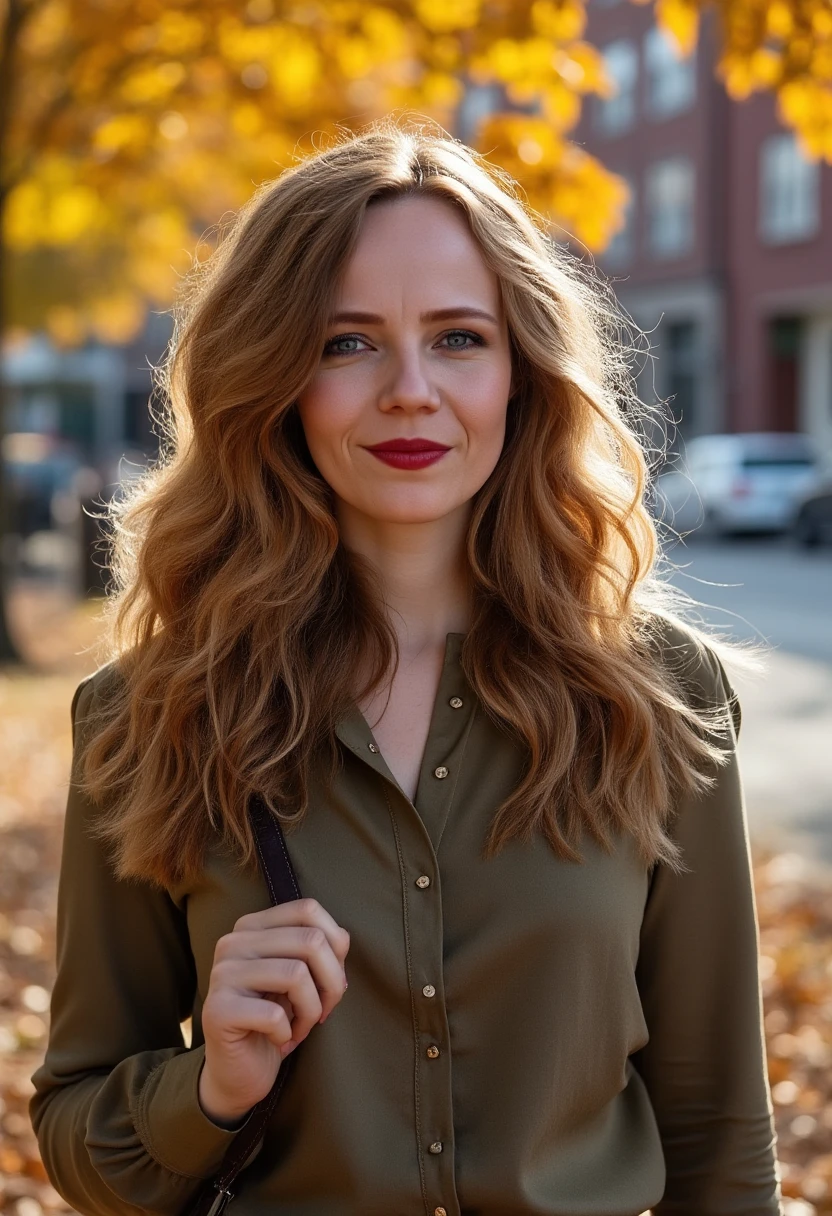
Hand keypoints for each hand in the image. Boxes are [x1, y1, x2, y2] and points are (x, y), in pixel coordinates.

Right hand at [198, 897, 349, 1125]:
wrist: (238, 1071)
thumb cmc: (274, 1018)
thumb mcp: (300, 977)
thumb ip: (317, 949)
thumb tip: (342, 940)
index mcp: (252, 926)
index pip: (308, 909)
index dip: (335, 944)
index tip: (332, 979)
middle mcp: (233, 942)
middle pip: (310, 941)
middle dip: (331, 983)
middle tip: (325, 1011)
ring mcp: (222, 974)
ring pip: (297, 975)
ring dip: (312, 1011)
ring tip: (302, 1027)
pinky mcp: (217, 1010)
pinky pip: (274, 1015)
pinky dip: (288, 1033)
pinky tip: (280, 1040)